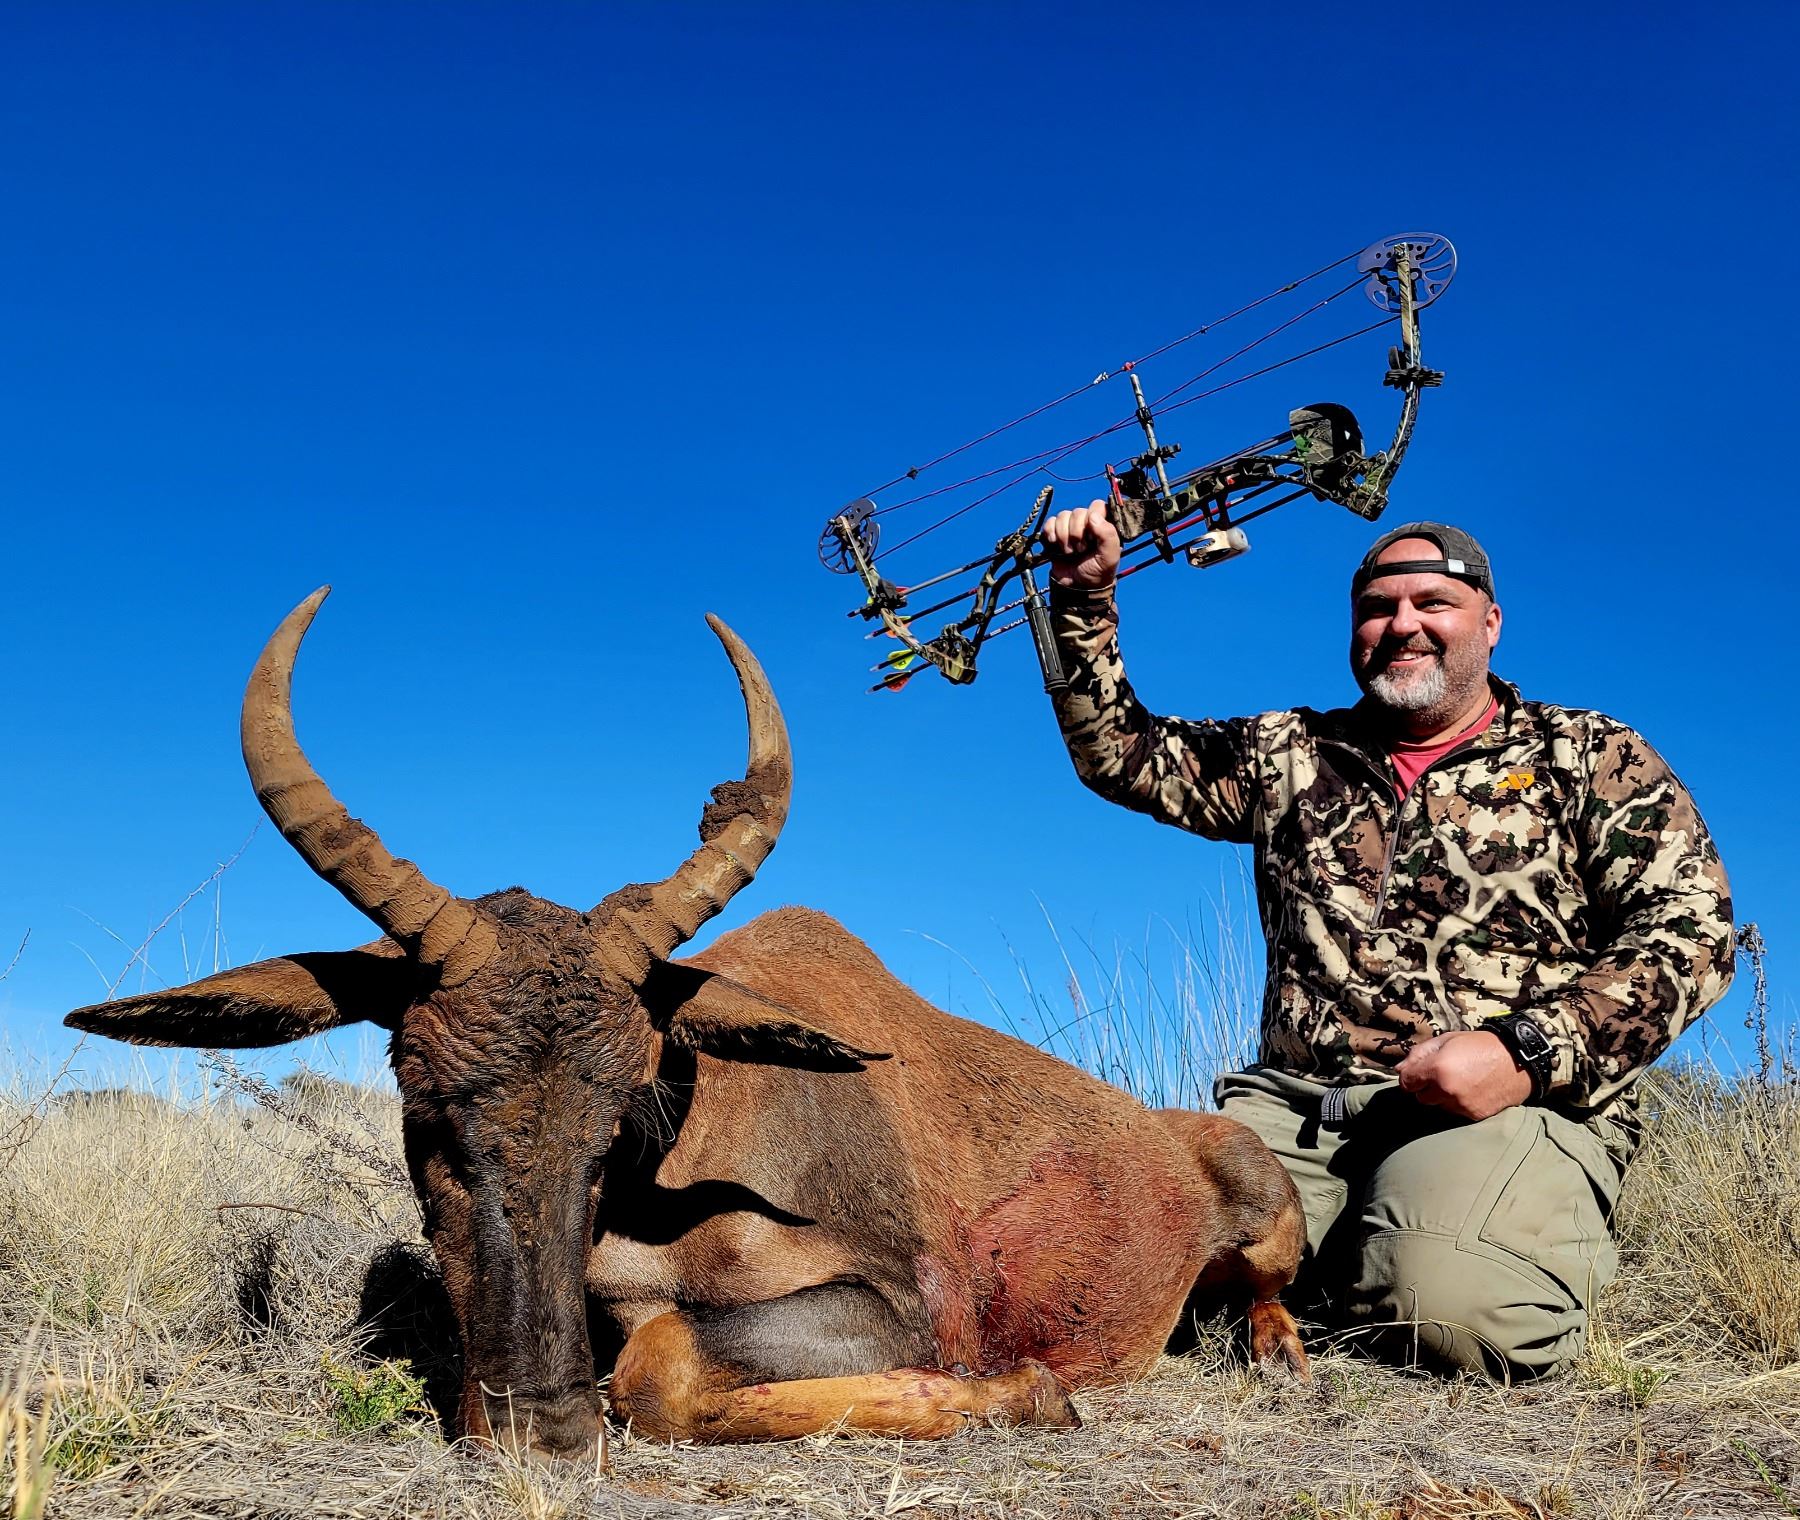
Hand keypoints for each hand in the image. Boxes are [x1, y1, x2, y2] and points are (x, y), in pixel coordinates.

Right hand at [1041, 501, 1120, 589]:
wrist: (1078, 588)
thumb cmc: (1098, 571)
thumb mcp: (1110, 555)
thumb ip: (1108, 534)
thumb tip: (1093, 516)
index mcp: (1102, 525)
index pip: (1097, 506)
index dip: (1092, 519)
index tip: (1093, 537)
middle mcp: (1086, 523)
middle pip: (1077, 511)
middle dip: (1077, 532)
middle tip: (1081, 549)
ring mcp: (1069, 527)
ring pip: (1062, 516)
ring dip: (1064, 535)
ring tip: (1070, 552)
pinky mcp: (1054, 534)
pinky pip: (1049, 523)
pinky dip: (1050, 533)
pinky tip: (1055, 544)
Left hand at [1397, 1031, 1531, 1121]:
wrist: (1517, 1060)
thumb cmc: (1480, 1045)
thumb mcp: (1447, 1040)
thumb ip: (1419, 1054)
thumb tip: (1399, 1069)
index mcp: (1438, 1069)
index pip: (1406, 1082)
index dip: (1410, 1076)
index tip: (1418, 1072)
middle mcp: (1447, 1090)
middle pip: (1420, 1097)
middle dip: (1426, 1087)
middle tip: (1442, 1074)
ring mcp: (1461, 1105)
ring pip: (1437, 1106)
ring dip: (1441, 1096)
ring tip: (1459, 1081)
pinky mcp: (1473, 1115)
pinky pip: (1455, 1112)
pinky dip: (1457, 1103)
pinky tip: (1469, 1090)